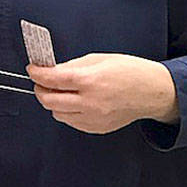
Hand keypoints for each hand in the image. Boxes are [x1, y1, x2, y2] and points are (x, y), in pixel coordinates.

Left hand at [28, 53, 178, 132]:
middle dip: (40, 89)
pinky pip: (71, 122)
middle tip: (42, 81)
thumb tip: (53, 70)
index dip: (37, 73)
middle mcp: (90, 102)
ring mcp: (93, 118)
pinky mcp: (96, 127)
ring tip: (61, 92)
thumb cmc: (132, 72)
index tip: (33, 69)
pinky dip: (67, 112)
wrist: (152, 93)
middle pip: (48, 100)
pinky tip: (75, 102)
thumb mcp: (101, 59)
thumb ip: (74, 66)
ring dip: (53, 102)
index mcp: (91, 80)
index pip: (52, 79)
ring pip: (57, 113)